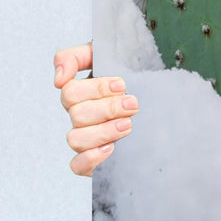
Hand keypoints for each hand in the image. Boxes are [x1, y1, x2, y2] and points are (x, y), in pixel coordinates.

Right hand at [55, 42, 138, 176]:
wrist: (162, 102)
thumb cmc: (133, 74)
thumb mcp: (108, 55)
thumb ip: (75, 57)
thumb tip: (58, 79)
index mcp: (81, 93)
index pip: (70, 92)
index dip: (96, 89)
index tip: (122, 85)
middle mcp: (80, 116)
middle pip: (77, 115)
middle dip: (108, 108)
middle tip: (133, 104)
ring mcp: (86, 138)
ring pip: (75, 139)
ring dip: (103, 131)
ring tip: (128, 125)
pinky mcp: (94, 160)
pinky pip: (77, 165)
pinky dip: (91, 158)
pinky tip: (111, 148)